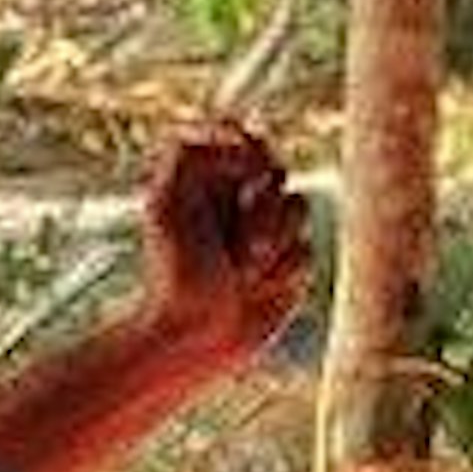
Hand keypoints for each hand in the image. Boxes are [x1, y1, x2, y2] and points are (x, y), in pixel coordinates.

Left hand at [138, 121, 313, 369]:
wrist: (193, 336)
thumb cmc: (172, 272)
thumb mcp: (165, 204)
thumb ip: (189, 153)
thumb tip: (245, 140)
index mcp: (207, 178)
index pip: (242, 136)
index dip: (252, 148)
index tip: (249, 168)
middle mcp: (239, 198)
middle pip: (276, 171)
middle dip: (260, 209)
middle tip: (235, 247)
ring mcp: (267, 230)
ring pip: (298, 209)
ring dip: (270, 243)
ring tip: (240, 273)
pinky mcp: (288, 263)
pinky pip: (307, 250)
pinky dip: (280, 272)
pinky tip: (253, 291)